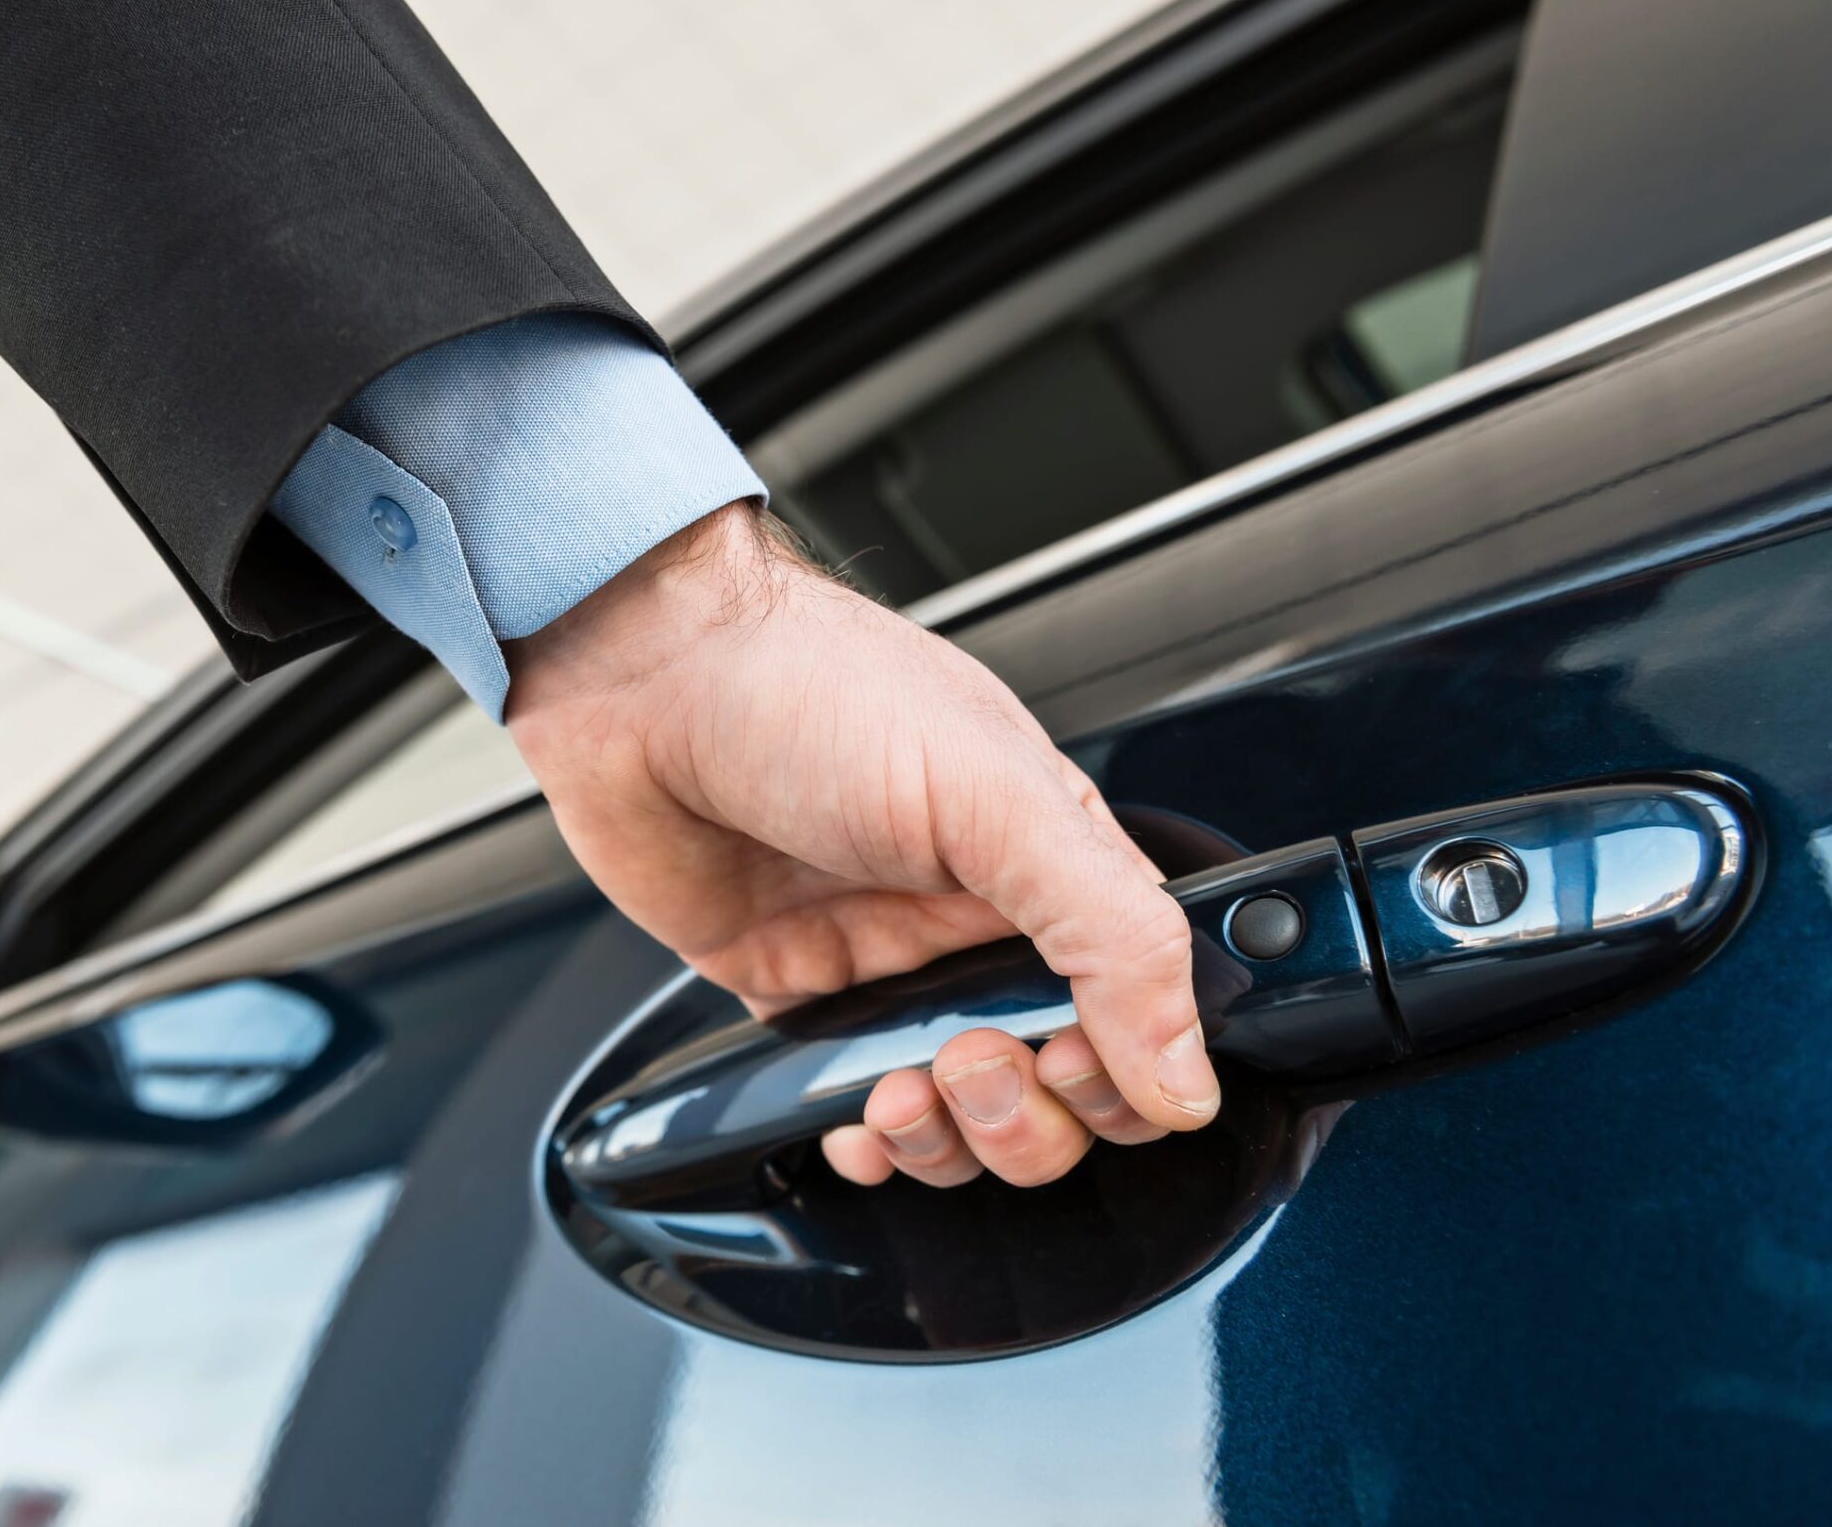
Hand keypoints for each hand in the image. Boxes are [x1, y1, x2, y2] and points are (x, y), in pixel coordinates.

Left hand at [503, 502, 1214, 1188]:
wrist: (647, 683)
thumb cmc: (811, 689)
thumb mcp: (999, 800)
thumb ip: (1111, 937)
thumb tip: (1185, 1073)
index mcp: (1053, 864)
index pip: (1144, 1013)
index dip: (1126, 1074)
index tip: (1075, 1064)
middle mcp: (979, 923)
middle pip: (1060, 1094)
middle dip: (1029, 1117)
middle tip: (974, 1061)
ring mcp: (891, 965)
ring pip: (964, 1123)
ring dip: (949, 1143)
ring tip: (903, 1093)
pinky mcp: (805, 995)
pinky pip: (859, 1111)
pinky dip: (870, 1147)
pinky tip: (855, 1127)